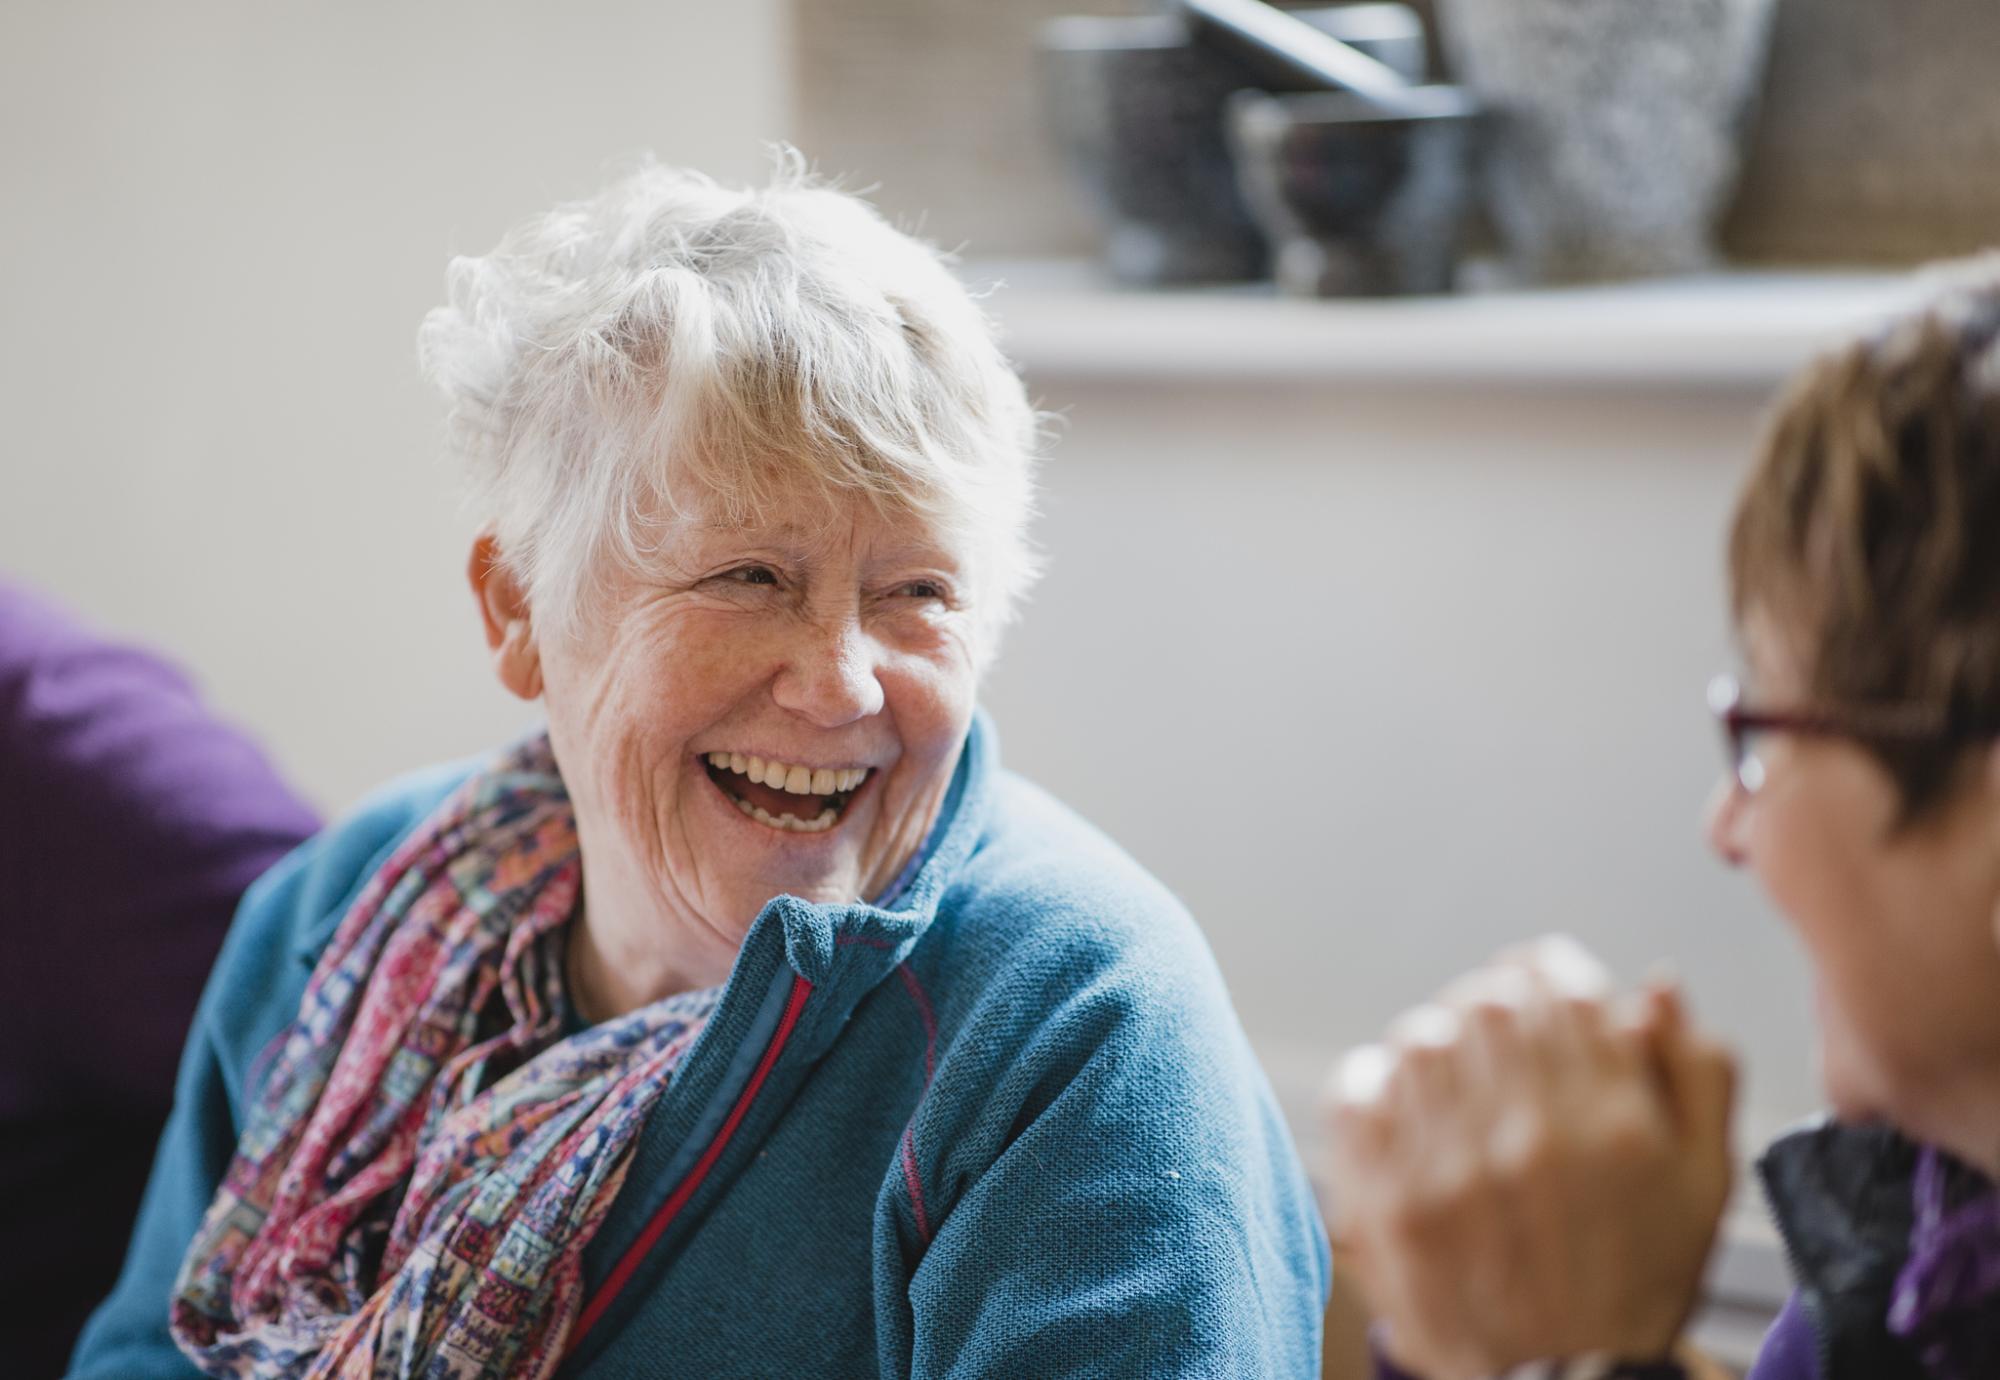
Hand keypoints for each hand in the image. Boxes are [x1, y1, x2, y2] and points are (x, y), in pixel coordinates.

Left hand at [1322, 936, 1736, 1379]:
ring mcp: (1450, 1172)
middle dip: (1498, 1001)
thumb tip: (1655, 986)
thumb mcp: (1704, 1180)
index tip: (1544, 983)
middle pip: (1489, 1004)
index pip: (1561, 988)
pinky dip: (1377, 1080)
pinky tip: (1404, 1099)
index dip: (1549, 972)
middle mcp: (1530, 1139)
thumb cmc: (1638, 1280)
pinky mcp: (1388, 1205)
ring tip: (1457, 1069)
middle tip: (1501, 1026)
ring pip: (1423, 1038)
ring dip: (1440, 1039)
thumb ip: (1692, 1071)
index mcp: (1614, 1125)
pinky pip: (1360, 1093)